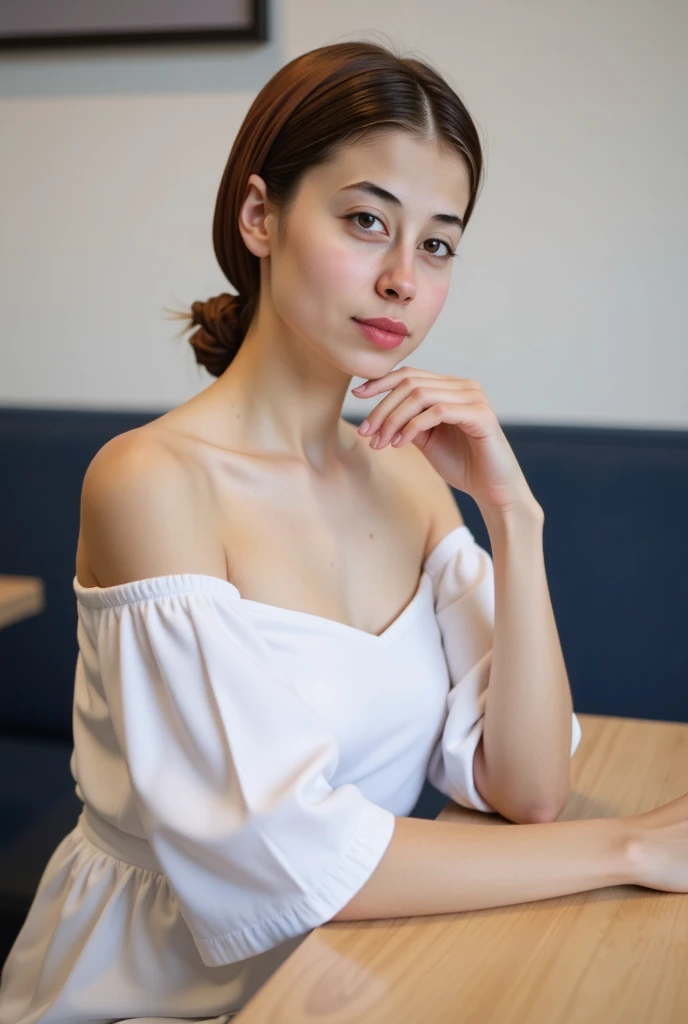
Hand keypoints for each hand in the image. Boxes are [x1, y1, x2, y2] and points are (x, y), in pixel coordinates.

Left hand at [351, 367, 537, 514]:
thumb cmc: (462, 465)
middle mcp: (463, 386)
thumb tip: (377, 412)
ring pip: (420, 396)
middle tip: (366, 433)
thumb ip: (408, 421)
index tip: (357, 397)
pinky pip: (437, 412)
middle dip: (382, 408)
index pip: (410, 374)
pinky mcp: (480, 415)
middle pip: (411, 383)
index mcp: (451, 387)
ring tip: (380, 443)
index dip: (381, 382)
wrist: (493, 490)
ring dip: (393, 419)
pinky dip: (412, 427)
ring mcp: (474, 398)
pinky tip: (400, 444)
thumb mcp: (426, 440)